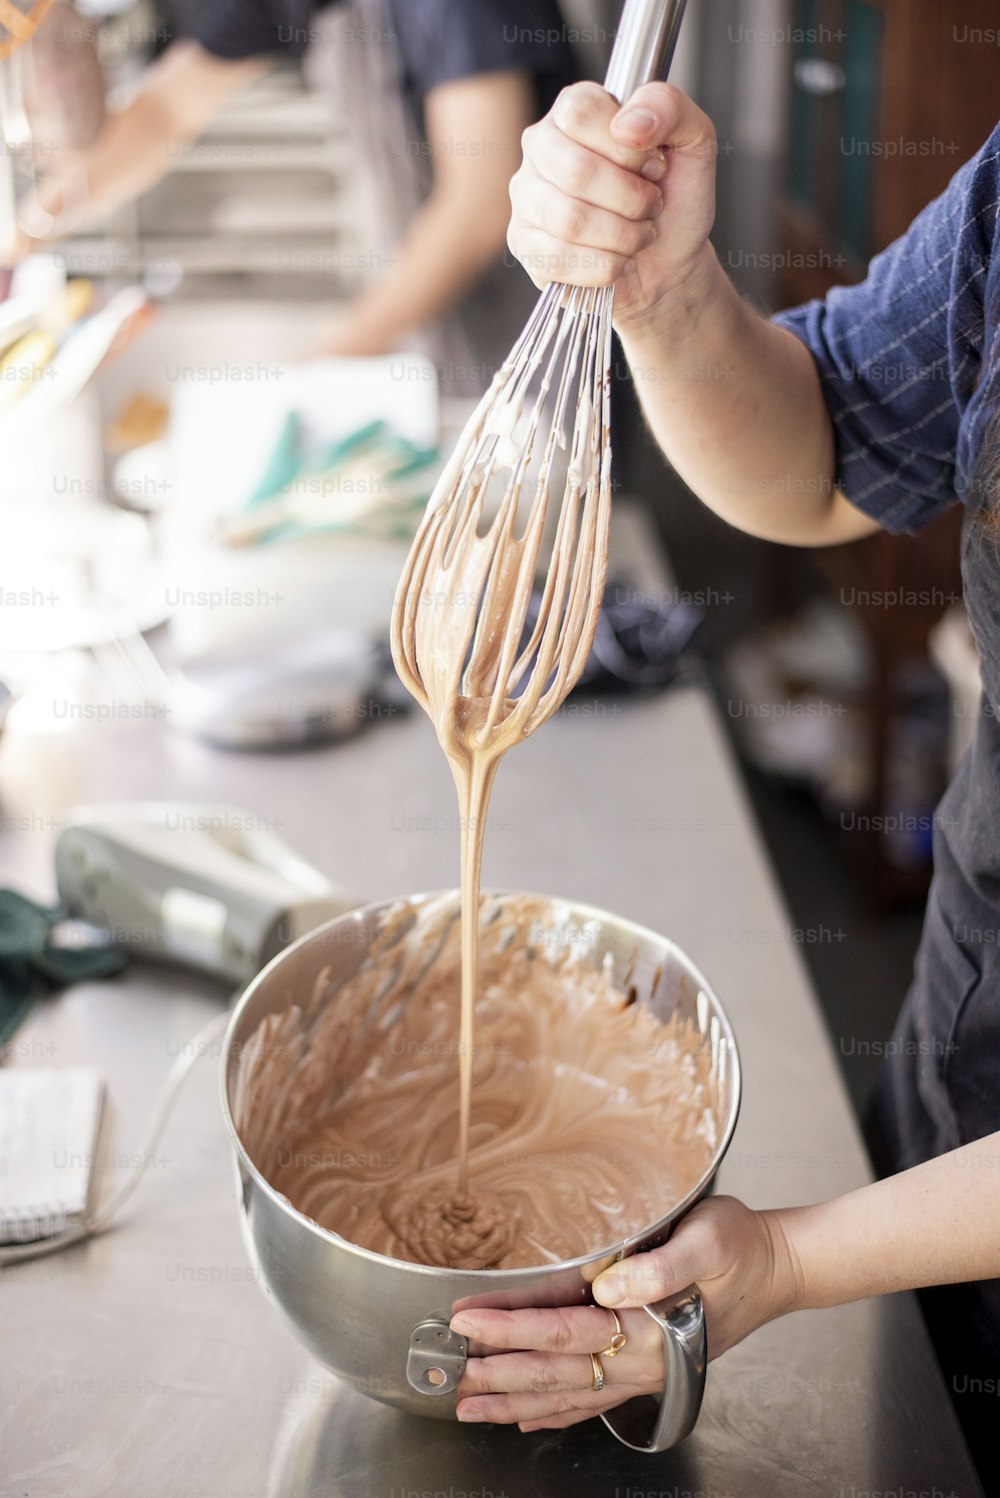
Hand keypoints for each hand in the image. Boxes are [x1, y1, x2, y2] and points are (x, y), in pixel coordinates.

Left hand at [451, 1197, 801, 1430]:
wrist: (780, 1268)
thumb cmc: (743, 1246)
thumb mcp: (710, 1240)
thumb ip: (661, 1265)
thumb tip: (608, 1284)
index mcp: (651, 1329)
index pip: (564, 1332)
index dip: (512, 1328)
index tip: (469, 1320)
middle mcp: (644, 1360)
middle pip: (555, 1372)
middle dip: (499, 1374)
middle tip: (451, 1374)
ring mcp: (646, 1372)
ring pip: (567, 1394)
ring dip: (515, 1402)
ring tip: (470, 1406)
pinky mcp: (649, 1369)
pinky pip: (592, 1401)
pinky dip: (554, 1413)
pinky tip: (527, 1418)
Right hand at [507, 81, 717, 332]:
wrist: (669, 262)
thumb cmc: (674, 200)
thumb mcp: (694, 141)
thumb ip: (670, 108)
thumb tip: (628, 123)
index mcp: (575, 111)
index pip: (580, 113)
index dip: (626, 148)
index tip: (653, 165)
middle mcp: (542, 147)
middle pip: (575, 171)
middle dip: (630, 199)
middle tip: (650, 205)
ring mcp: (527, 196)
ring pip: (570, 220)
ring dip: (622, 236)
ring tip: (637, 234)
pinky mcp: (524, 244)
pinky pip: (560, 259)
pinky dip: (605, 266)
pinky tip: (618, 260)